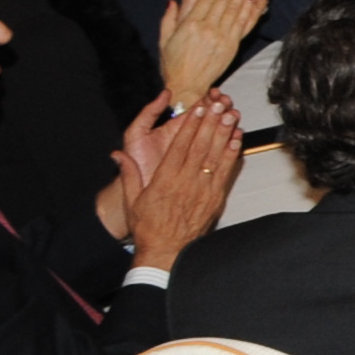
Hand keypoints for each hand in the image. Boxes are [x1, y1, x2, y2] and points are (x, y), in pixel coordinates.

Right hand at [110, 93, 244, 270]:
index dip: (190, 125)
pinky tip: (237, 140)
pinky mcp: (214, 198)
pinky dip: (232, 155)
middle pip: (200, 146)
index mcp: (164, 180)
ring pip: (215, 156)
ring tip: (231, 114)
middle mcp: (185, 182)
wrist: (165, 252)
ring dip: (224, 134)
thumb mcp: (132, 200)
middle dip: (210, 123)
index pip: (179, 146)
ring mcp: (202, 190)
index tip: (197, 108)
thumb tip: (117, 154)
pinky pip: (225, 172)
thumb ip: (128, 175)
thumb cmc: (147, 226)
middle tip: (219, 103)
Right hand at [153, 0, 267, 104]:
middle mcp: (207, 28)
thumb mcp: (164, 40)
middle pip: (222, 0)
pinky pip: (243, 22)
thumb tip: (172, 0)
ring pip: (234, 8)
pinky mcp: (232, 45)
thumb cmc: (173, 64)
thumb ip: (168, 19)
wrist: (186, 85)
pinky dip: (249, 8)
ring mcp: (222, 37)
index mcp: (189, 25)